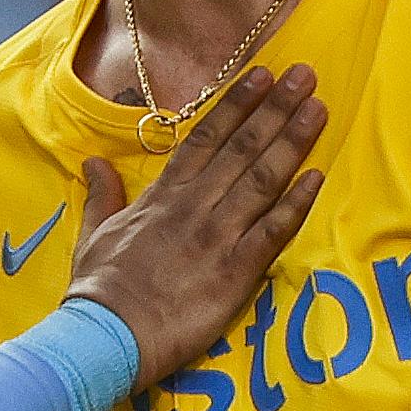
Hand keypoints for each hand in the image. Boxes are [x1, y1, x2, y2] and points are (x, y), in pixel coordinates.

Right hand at [65, 65, 326, 387]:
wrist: (107, 334)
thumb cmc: (100, 290)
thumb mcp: (93, 234)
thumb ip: (102, 195)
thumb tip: (94, 163)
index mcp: (163, 196)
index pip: (205, 138)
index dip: (236, 104)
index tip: (261, 75)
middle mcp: (194, 206)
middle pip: (242, 147)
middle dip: (275, 108)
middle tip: (304, 75)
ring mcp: (217, 235)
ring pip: (262, 178)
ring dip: (292, 141)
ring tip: (317, 108)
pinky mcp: (235, 271)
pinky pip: (273, 230)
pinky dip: (296, 203)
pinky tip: (317, 176)